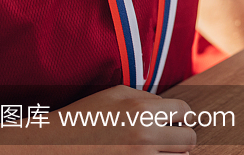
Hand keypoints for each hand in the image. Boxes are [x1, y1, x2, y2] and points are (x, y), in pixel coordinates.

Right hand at [39, 86, 196, 150]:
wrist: (54, 146)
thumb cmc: (86, 116)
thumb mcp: (116, 95)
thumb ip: (148, 97)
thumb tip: (171, 108)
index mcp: (143, 111)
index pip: (185, 112)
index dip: (184, 116)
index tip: (179, 121)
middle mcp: (145, 137)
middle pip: (188, 139)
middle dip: (182, 137)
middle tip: (171, 138)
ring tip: (157, 149)